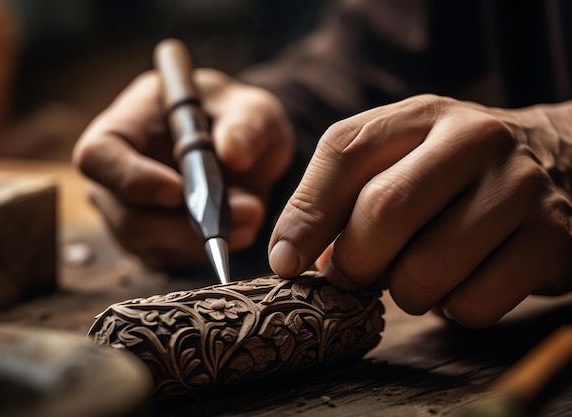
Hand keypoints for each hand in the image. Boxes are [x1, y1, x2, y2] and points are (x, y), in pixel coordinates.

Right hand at [73, 69, 293, 267]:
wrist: (239, 147)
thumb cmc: (232, 116)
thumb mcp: (252, 109)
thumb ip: (247, 124)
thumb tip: (235, 155)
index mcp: (120, 129)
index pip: (99, 158)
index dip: (132, 180)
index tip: (179, 191)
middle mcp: (113, 178)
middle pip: (127, 219)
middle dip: (186, 226)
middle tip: (246, 211)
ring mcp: (128, 215)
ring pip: (152, 246)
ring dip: (204, 240)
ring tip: (251, 213)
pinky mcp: (151, 243)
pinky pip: (172, 259)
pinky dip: (208, 250)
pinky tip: (239, 228)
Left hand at [268, 94, 571, 327]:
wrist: (562, 165)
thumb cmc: (454, 172)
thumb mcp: (400, 158)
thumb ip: (342, 195)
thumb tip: (290, 256)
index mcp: (420, 116)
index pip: (343, 153)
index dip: (304, 216)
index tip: (286, 263)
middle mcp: (472, 139)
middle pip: (383, 213)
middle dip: (354, 263)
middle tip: (356, 276)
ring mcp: (518, 188)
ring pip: (425, 271)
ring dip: (405, 293)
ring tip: (417, 274)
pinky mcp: (550, 241)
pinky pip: (472, 304)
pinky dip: (453, 309)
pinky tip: (464, 281)